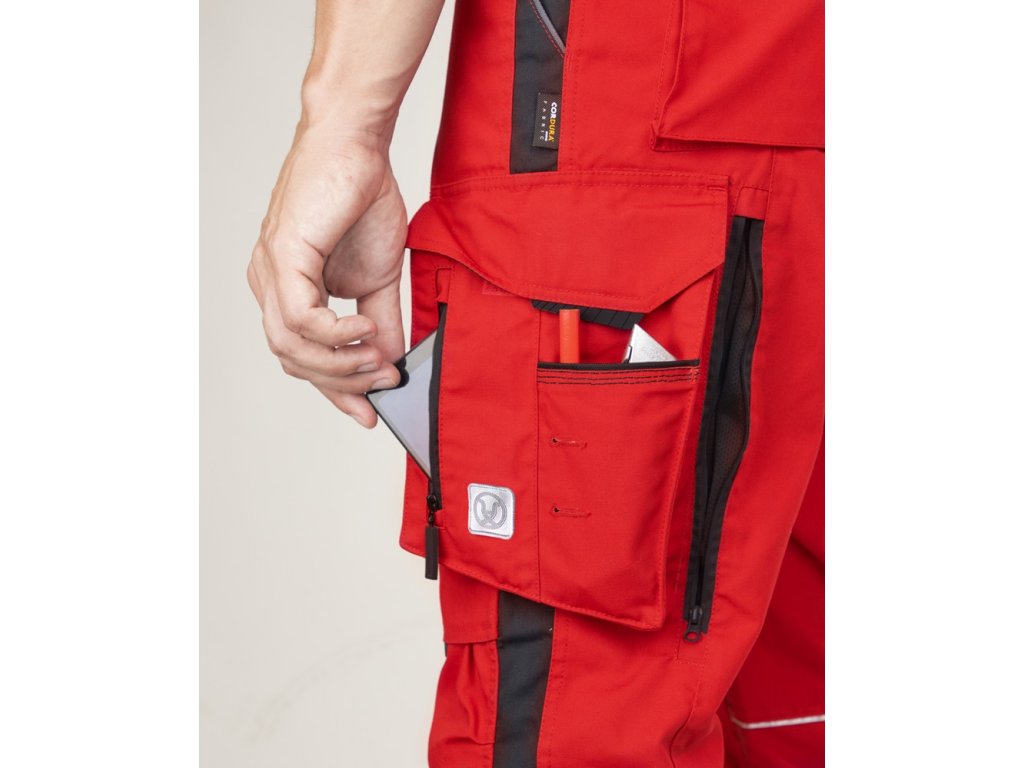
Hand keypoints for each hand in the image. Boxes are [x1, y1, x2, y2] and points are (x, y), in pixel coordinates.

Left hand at [248, 121, 405, 427]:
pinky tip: (362, 328)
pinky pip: (298, 319)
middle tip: (382, 383)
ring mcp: (269, 271)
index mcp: (288, 290)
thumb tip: (390, 361)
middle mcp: (269, 284)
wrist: (356, 144)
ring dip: (338, 363)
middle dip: (340, 383)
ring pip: (290, 347)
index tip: (369, 411)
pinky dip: (333, 333)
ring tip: (376, 359)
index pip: (302, 357)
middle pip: (292, 361)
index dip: (335, 390)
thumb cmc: (362, 197)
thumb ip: (381, 321)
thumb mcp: (378, 276)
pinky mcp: (281, 256)